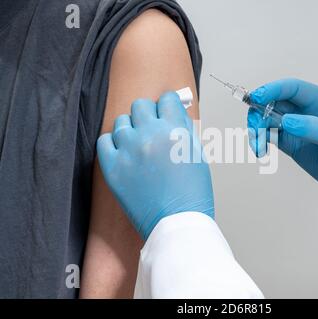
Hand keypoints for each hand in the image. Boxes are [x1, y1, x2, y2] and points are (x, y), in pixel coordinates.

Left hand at [97, 92, 213, 239]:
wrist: (176, 222)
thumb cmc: (192, 194)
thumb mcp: (197, 155)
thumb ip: (184, 130)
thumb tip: (174, 115)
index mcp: (175, 131)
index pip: (167, 99)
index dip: (168, 105)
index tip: (166, 110)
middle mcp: (150, 135)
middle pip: (141, 105)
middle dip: (148, 114)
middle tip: (152, 127)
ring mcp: (129, 150)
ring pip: (121, 121)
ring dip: (131, 128)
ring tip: (139, 143)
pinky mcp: (113, 167)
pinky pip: (104, 141)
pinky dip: (113, 143)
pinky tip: (123, 152)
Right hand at [248, 79, 317, 198]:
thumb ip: (315, 128)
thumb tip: (286, 121)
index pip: (292, 88)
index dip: (272, 89)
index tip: (256, 98)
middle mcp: (307, 110)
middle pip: (274, 102)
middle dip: (259, 113)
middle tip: (256, 130)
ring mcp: (297, 126)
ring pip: (267, 118)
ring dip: (258, 129)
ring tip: (259, 148)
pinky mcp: (291, 141)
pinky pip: (269, 135)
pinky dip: (261, 141)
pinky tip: (261, 152)